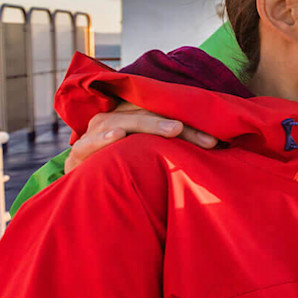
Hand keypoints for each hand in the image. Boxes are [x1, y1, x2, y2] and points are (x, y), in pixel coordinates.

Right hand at [68, 100, 217, 165]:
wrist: (82, 186)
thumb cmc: (122, 167)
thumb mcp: (148, 154)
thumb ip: (174, 146)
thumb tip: (217, 145)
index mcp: (131, 113)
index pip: (165, 111)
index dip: (192, 122)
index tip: (219, 138)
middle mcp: (113, 118)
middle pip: (152, 114)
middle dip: (184, 128)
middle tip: (210, 140)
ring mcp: (95, 133)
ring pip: (125, 122)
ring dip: (150, 125)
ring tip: (175, 129)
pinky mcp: (78, 153)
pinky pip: (90, 143)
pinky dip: (103, 138)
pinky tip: (117, 136)